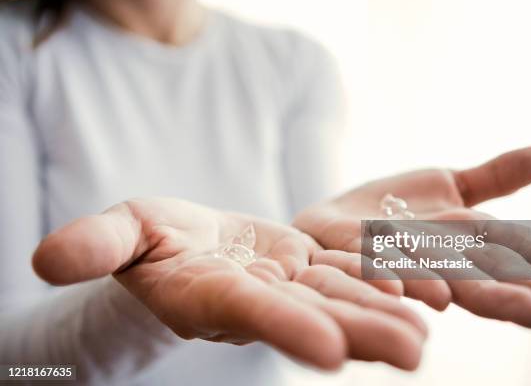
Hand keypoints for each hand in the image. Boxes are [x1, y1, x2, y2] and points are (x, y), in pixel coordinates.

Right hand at [33, 198, 426, 369]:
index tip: (328, 351)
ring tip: (432, 327)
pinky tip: (424, 287)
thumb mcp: (122, 231)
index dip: (286, 328)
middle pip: (314, 317)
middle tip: (413, 351)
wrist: (188, 243)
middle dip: (360, 331)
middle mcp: (260, 298)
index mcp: (212, 294)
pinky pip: (349, 274)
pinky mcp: (309, 268)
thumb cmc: (149, 240)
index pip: (250, 314)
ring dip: (385, 311)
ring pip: (341, 299)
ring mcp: (290, 285)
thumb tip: (45, 258)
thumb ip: (96, 244)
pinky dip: (383, 279)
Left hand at [294, 146, 530, 340]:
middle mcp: (442, 263)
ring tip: (527, 310)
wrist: (333, 221)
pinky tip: (424, 292)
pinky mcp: (357, 257)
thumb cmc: (396, 211)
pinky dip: (400, 280)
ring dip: (487, 298)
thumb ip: (502, 176)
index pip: (528, 266)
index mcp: (470, 248)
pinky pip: (378, 269)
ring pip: (448, 283)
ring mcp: (401, 264)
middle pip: (499, 284)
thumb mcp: (454, 186)